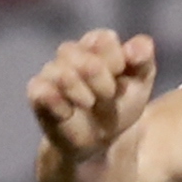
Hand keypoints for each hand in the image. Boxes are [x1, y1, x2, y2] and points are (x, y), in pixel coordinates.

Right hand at [28, 30, 157, 166]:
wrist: (101, 142)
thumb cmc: (119, 105)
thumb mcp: (140, 84)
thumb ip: (144, 59)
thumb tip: (142, 45)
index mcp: (96, 45)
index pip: (103, 39)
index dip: (116, 60)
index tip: (121, 77)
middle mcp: (70, 53)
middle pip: (78, 53)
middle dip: (98, 76)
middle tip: (108, 95)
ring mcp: (51, 72)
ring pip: (61, 72)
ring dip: (80, 91)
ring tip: (89, 103)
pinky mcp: (38, 94)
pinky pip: (41, 91)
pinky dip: (59, 103)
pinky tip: (69, 113)